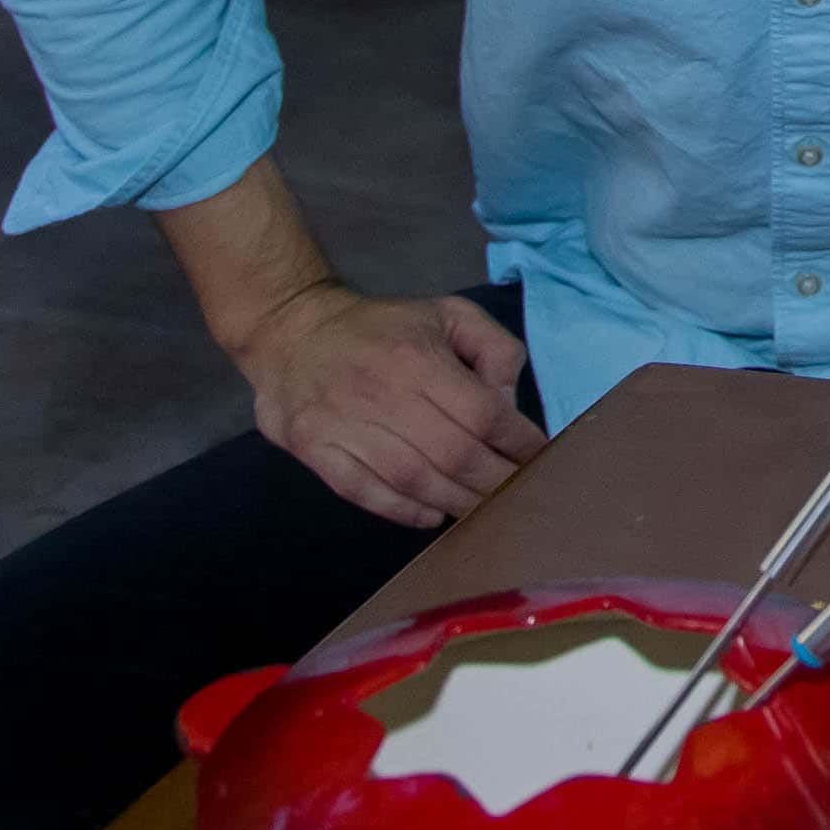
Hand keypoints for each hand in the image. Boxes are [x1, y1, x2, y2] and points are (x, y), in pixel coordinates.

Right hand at [227, 282, 545, 526]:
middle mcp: (382, 392)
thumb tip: (509, 403)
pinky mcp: (315, 449)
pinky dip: (403, 511)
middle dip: (494, 481)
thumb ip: (493, 348)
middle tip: (516, 495)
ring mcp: (344, 425)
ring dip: (455, 502)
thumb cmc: (382, 327)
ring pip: (413, 480)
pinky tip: (431, 515)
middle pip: (453, 454)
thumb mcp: (448, 314)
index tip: (537, 458)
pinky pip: (365, 492)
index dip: (516, 442)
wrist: (292, 330)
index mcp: (418, 356)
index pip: (483, 413)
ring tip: (480, 509)